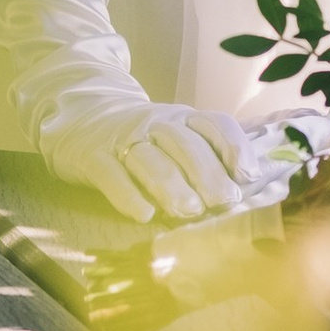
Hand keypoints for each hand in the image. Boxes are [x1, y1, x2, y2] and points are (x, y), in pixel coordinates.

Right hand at [44, 97, 289, 222]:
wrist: (81, 115)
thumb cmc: (142, 137)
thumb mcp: (175, 135)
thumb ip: (206, 155)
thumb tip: (247, 190)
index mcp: (182, 118)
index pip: (214, 123)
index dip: (234, 147)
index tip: (248, 176)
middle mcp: (155, 123)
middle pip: (185, 144)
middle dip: (207, 173)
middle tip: (223, 202)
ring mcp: (122, 138)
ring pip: (150, 159)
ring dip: (172, 185)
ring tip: (190, 211)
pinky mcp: (92, 157)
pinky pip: (111, 175)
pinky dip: (128, 195)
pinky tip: (144, 215)